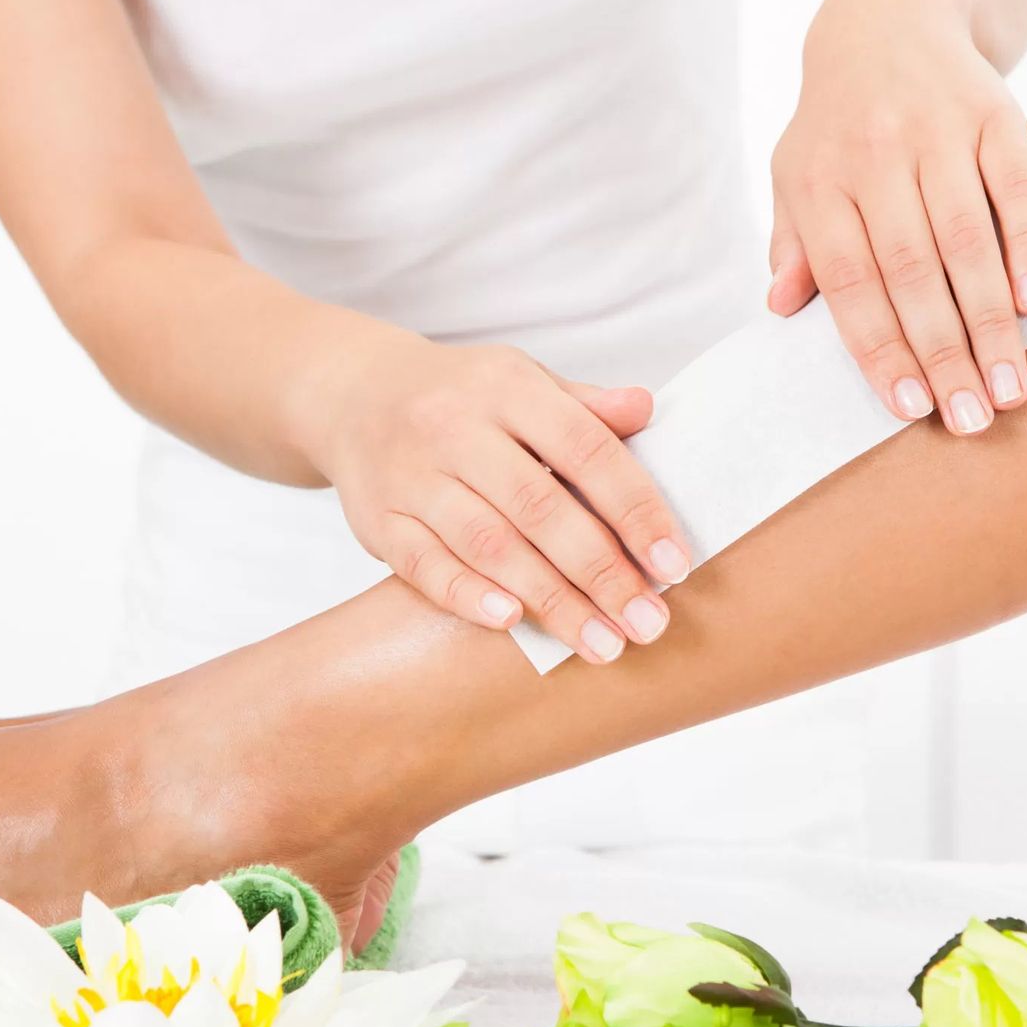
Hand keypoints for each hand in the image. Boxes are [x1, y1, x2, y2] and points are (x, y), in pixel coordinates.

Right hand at [302, 335, 691, 664]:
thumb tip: (648, 408)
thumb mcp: (522, 382)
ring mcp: (410, 475)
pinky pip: (423, 565)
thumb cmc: (463, 399)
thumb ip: (584, 407)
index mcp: (507, 388)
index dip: (634, 509)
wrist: (352, 394)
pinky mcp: (376, 519)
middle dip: (601, 572)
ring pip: (487, 544)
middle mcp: (455, 428)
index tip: (675, 565)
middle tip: (648, 624)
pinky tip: (512, 623)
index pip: (585, 449)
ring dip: (549, 601)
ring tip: (601, 644)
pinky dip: (467, 595)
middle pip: (539, 507)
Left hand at [770, 0, 1026, 434]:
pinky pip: (1018, 188)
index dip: (882, 348)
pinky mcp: (995, 114)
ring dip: (991, 321)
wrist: (888, 19)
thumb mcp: (794, 173)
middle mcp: (878, 156)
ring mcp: (939, 133)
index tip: (910, 408)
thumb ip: (792, 243)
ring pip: (968, 240)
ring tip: (1010, 388)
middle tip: (971, 420)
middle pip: (913, 272)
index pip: (852, 283)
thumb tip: (780, 308)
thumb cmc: (838, 125)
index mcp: (822, 181)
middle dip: (944, 353)